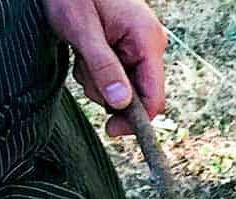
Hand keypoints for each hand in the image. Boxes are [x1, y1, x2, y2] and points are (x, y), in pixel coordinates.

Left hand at [41, 0, 167, 134]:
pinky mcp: (127, 48)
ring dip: (98, 82)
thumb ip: (103, 67)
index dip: (136, 120)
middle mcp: (149, 44)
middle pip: (138, 95)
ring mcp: (139, 46)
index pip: (154, 96)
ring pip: (124, 88)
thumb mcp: (82, 30)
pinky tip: (85, 52)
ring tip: (82, 55)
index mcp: (147, 39)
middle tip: (84, 71)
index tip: (111, 130)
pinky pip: (117, 76)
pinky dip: (97, 72)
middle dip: (108, 93)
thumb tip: (122, 104)